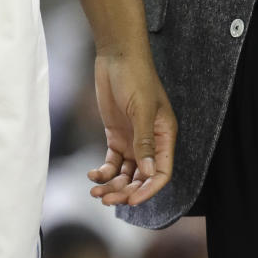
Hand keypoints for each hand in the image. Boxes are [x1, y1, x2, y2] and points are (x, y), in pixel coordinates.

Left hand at [87, 50, 176, 206]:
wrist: (117, 56)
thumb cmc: (136, 77)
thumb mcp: (142, 110)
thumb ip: (144, 142)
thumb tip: (148, 173)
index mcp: (165, 136)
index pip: (162, 173)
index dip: (149, 190)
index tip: (131, 201)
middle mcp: (151, 142)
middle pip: (141, 178)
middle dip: (125, 191)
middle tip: (106, 198)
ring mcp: (133, 140)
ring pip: (125, 173)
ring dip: (112, 185)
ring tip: (95, 191)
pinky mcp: (116, 136)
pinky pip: (112, 162)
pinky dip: (103, 172)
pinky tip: (92, 175)